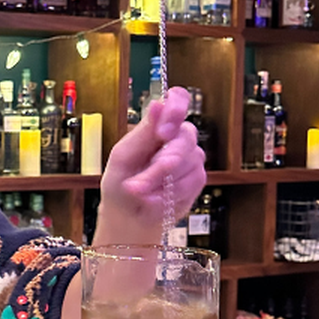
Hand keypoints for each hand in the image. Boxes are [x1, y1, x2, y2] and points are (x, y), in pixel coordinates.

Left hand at [97, 86, 205, 245]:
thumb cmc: (121, 183)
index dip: (177, 108)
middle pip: (185, 136)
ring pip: (190, 162)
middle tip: (138, 184)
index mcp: (157, 126)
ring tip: (142, 193)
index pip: (178, 100)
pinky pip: (193, 181)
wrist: (128, 217)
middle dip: (162, 163)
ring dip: (162, 183)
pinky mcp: (197, 178)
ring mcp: (191, 157)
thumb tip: (158, 104)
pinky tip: (156, 199)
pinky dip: (171, 193)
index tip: (163, 132)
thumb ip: (143, 132)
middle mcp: (178, 138)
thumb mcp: (124, 156)